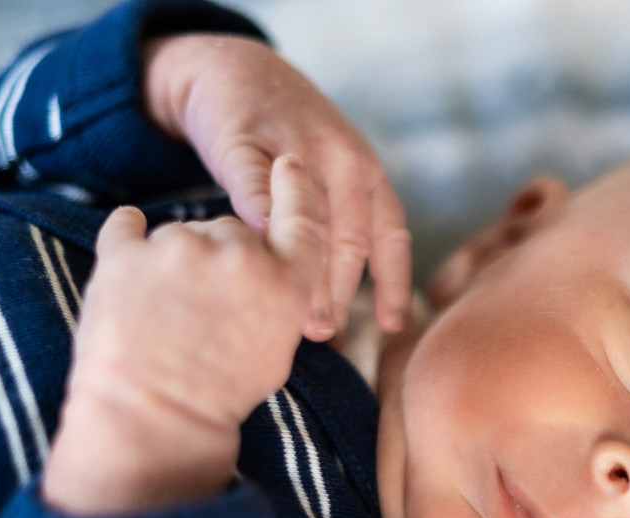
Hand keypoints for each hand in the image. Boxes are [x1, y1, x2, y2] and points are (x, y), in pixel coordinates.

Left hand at [42, 155, 324, 516]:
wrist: (151, 419)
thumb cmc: (220, 397)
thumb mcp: (275, 353)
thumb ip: (282, 302)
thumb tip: (272, 279)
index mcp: (285, 280)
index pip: (302, 218)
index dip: (296, 190)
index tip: (290, 165)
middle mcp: (238, 254)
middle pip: (234, 228)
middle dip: (222, 255)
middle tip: (205, 305)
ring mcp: (178, 249)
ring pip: (182, 232)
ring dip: (176, 259)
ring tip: (166, 312)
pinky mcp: (125, 253)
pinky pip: (125, 225)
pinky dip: (127, 234)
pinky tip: (130, 259)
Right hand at [143, 33, 410, 337]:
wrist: (237, 71)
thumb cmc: (290, 144)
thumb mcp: (334, 175)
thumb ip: (343, 230)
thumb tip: (344, 313)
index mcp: (369, 174)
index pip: (390, 236)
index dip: (393, 283)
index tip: (390, 325)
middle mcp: (342, 159)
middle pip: (347, 237)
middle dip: (337, 292)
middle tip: (324, 334)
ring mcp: (294, 147)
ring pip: (305, 219)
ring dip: (300, 270)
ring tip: (290, 314)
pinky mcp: (244, 139)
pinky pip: (254, 184)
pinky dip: (258, 217)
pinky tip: (259, 252)